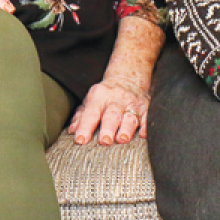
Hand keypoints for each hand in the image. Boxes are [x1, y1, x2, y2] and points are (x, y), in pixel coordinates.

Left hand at [68, 15, 163, 144]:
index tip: (80, 141)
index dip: (85, 127)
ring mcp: (132, 103)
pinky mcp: (145, 108)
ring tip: (122, 139)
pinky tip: (144, 135)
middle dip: (108, 128)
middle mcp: (116, 99)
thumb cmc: (105, 96)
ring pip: (130, 117)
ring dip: (126, 129)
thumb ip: (81, 116)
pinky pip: (147, 117)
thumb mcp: (91, 101)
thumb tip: (72, 131)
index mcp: (99, 96)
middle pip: (111, 114)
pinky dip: (146, 126)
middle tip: (104, 141)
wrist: (128, 78)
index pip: (91, 113)